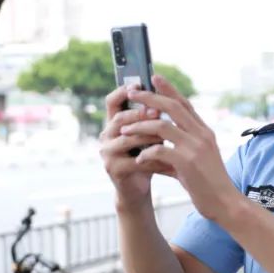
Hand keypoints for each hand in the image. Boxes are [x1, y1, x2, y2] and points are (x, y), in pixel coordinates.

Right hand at [98, 85, 175, 204]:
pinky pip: (135, 161)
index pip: (112, 101)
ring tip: (166, 136)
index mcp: (113, 124)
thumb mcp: (147, 135)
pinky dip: (153, 159)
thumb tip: (164, 97)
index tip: (139, 84)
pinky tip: (168, 159)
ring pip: (128, 139)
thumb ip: (150, 118)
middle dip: (140, 114)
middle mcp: (106, 136)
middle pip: (120, 119)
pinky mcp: (114, 169)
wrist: (137, 188)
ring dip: (148, 136)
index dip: (123, 91)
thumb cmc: (145, 157)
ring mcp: (107, 153)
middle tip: (157, 112)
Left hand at [120, 75, 239, 222]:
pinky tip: (139, 159)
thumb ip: (177, 151)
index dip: (169, 89)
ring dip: (140, 126)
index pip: (185, 103)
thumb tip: (154, 149)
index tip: (154, 78)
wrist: (226, 204)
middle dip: (150, 97)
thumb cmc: (209, 185)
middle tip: (132, 92)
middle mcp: (201, 134)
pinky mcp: (187, 162)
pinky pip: (160, 149)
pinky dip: (146, 153)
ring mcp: (195, 147)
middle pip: (172, 106)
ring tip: (124, 131)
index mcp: (204, 131)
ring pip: (162, 125)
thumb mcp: (196, 161)